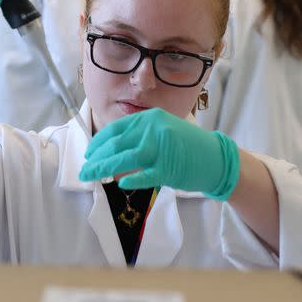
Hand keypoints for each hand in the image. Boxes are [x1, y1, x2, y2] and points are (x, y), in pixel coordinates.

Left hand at [78, 108, 240, 199]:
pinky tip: (120, 183)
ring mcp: (162, 147)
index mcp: (150, 118)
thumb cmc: (186, 146)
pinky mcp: (170, 167)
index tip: (89, 154)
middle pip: (117, 144)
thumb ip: (138, 138)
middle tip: (84, 170)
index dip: (99, 142)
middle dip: (96, 158)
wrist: (217, 158)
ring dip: (104, 168)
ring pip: (125, 158)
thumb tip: (109, 153)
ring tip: (91, 177)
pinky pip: (145, 174)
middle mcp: (154, 129)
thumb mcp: (161, 132)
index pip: (116, 129)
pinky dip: (131, 179)